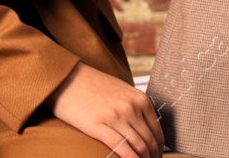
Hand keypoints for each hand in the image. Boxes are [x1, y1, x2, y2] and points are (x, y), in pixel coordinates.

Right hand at [48, 62, 163, 157]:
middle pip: (149, 139)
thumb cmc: (95, 86)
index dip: (159, 147)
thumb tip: (144, 127)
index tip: (158, 155)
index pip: (157, 129)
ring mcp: (116, 117)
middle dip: (153, 155)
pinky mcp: (98, 126)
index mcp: (140, 99)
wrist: (69, 79)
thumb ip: (135, 107)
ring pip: (138, 145)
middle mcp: (132, 108)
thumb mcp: (123, 92)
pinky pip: (120, 146)